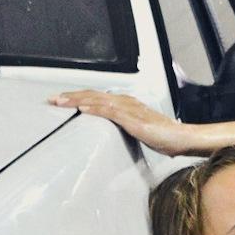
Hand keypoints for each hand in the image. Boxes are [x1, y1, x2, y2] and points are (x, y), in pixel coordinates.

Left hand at [46, 89, 191, 153]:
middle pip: (93, 96)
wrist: (182, 138)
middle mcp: (126, 102)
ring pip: (97, 100)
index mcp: (126, 104)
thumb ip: (125, 129)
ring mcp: (129, 109)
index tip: (61, 102)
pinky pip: (110, 112)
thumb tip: (114, 135)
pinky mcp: (133, 119)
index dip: (78, 98)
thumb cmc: (165, 137)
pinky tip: (81, 109)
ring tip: (60, 102)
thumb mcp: (139, 131)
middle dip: (71, 96)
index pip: (97, 98)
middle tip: (52, 99)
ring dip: (77, 100)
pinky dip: (94, 109)